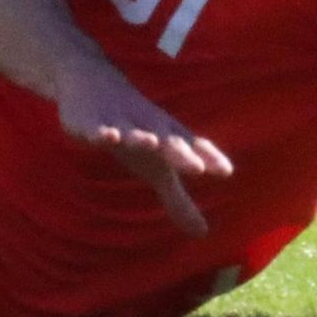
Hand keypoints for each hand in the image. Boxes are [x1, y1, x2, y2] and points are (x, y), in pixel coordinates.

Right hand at [54, 58, 231, 236]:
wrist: (95, 82)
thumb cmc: (137, 130)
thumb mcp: (157, 167)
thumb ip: (178, 199)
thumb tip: (203, 233)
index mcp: (167, 136)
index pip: (193, 146)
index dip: (209, 157)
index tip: (226, 171)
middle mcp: (148, 126)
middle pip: (168, 139)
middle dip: (182, 152)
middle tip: (199, 167)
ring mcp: (120, 121)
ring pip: (133, 130)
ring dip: (142, 137)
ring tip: (152, 143)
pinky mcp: (91, 120)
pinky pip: (96, 126)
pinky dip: (101, 130)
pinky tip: (107, 137)